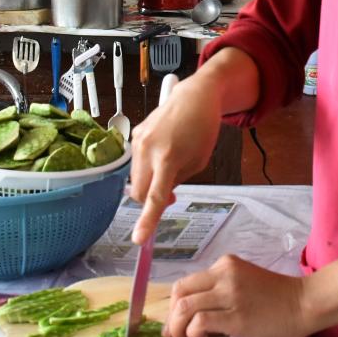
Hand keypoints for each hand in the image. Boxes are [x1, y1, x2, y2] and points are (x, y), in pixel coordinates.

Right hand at [127, 75, 222, 243]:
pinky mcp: (134, 134)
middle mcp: (147, 149)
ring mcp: (137, 140)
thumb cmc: (203, 129)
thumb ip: (178, 180)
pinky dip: (147, 166)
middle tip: (171, 194)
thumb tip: (160, 195)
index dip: (147, 220)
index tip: (138, 240)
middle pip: (138, 192)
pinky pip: (136, 162)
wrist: (195, 96)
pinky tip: (163, 151)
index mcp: (168, 158)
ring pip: (135, 178)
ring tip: (170, 166)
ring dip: (149, 183)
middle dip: (149, 201)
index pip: (155, 197)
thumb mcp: (198, 161)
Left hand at [164, 254, 311, 336]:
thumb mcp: (244, 283)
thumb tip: (195, 315)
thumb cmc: (278, 298)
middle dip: (170, 317)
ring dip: (178, 328)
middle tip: (176, 335)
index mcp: (224, 265)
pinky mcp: (235, 316)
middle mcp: (223, 274)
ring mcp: (229, 294)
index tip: (175, 323)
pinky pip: (199, 322)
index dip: (174, 305)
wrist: (305, 304)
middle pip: (179, 292)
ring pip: (184, 307)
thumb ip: (221, 291)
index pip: (185, 283)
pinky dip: (193, 333)